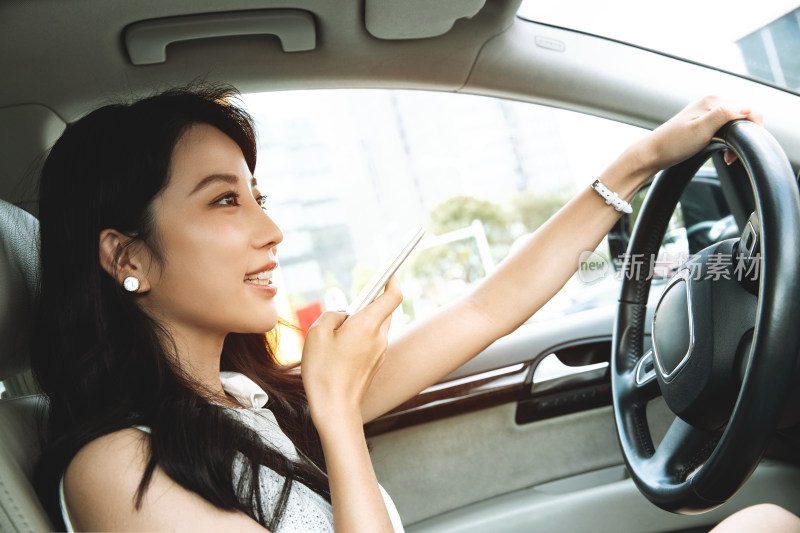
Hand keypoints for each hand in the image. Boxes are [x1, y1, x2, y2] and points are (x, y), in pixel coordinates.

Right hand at [300, 276, 402, 426]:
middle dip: (368, 304)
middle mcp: (379, 337)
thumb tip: (343, 313)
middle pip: (383, 310)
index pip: (392, 295)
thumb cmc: (324, 371)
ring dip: (361, 324)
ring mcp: (380, 352)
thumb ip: (332, 314)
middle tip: (347, 309)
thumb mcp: (317, 333)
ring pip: (375, 327)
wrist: (335, 408)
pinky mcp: (375, 364)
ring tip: (336, 336)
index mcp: (368, 324)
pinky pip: (371, 342)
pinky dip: (359, 339)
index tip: (390, 273)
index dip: (393, 281)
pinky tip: (340, 350)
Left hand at [637, 95, 762, 173]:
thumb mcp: (702, 130)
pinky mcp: (705, 121)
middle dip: (743, 136)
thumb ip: (725, 115)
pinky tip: (722, 151)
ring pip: (737, 123)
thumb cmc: (673, 145)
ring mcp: (708, 110)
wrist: (652, 154)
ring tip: (726, 156)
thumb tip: (748, 107)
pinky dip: (729, 141)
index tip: (736, 149)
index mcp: (713, 99)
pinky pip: (728, 127)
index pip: (750, 109)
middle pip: (745, 116)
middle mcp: (712, 101)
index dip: (750, 131)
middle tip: (729, 156)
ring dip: (736, 140)